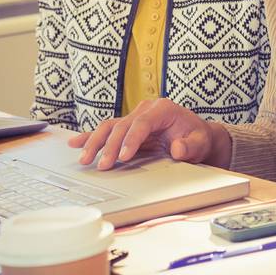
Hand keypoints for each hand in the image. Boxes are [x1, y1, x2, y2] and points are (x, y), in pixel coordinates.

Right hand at [69, 99, 231, 169]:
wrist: (196, 136)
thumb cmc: (197, 138)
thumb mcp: (200, 143)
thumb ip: (190, 146)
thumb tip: (177, 149)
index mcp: (163, 109)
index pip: (142, 123)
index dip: (131, 139)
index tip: (123, 157)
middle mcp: (146, 109)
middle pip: (122, 125)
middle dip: (110, 146)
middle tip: (103, 165)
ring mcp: (135, 117)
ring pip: (109, 126)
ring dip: (95, 142)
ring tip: (85, 158)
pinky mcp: (128, 128)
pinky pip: (107, 131)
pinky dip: (91, 137)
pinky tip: (75, 143)